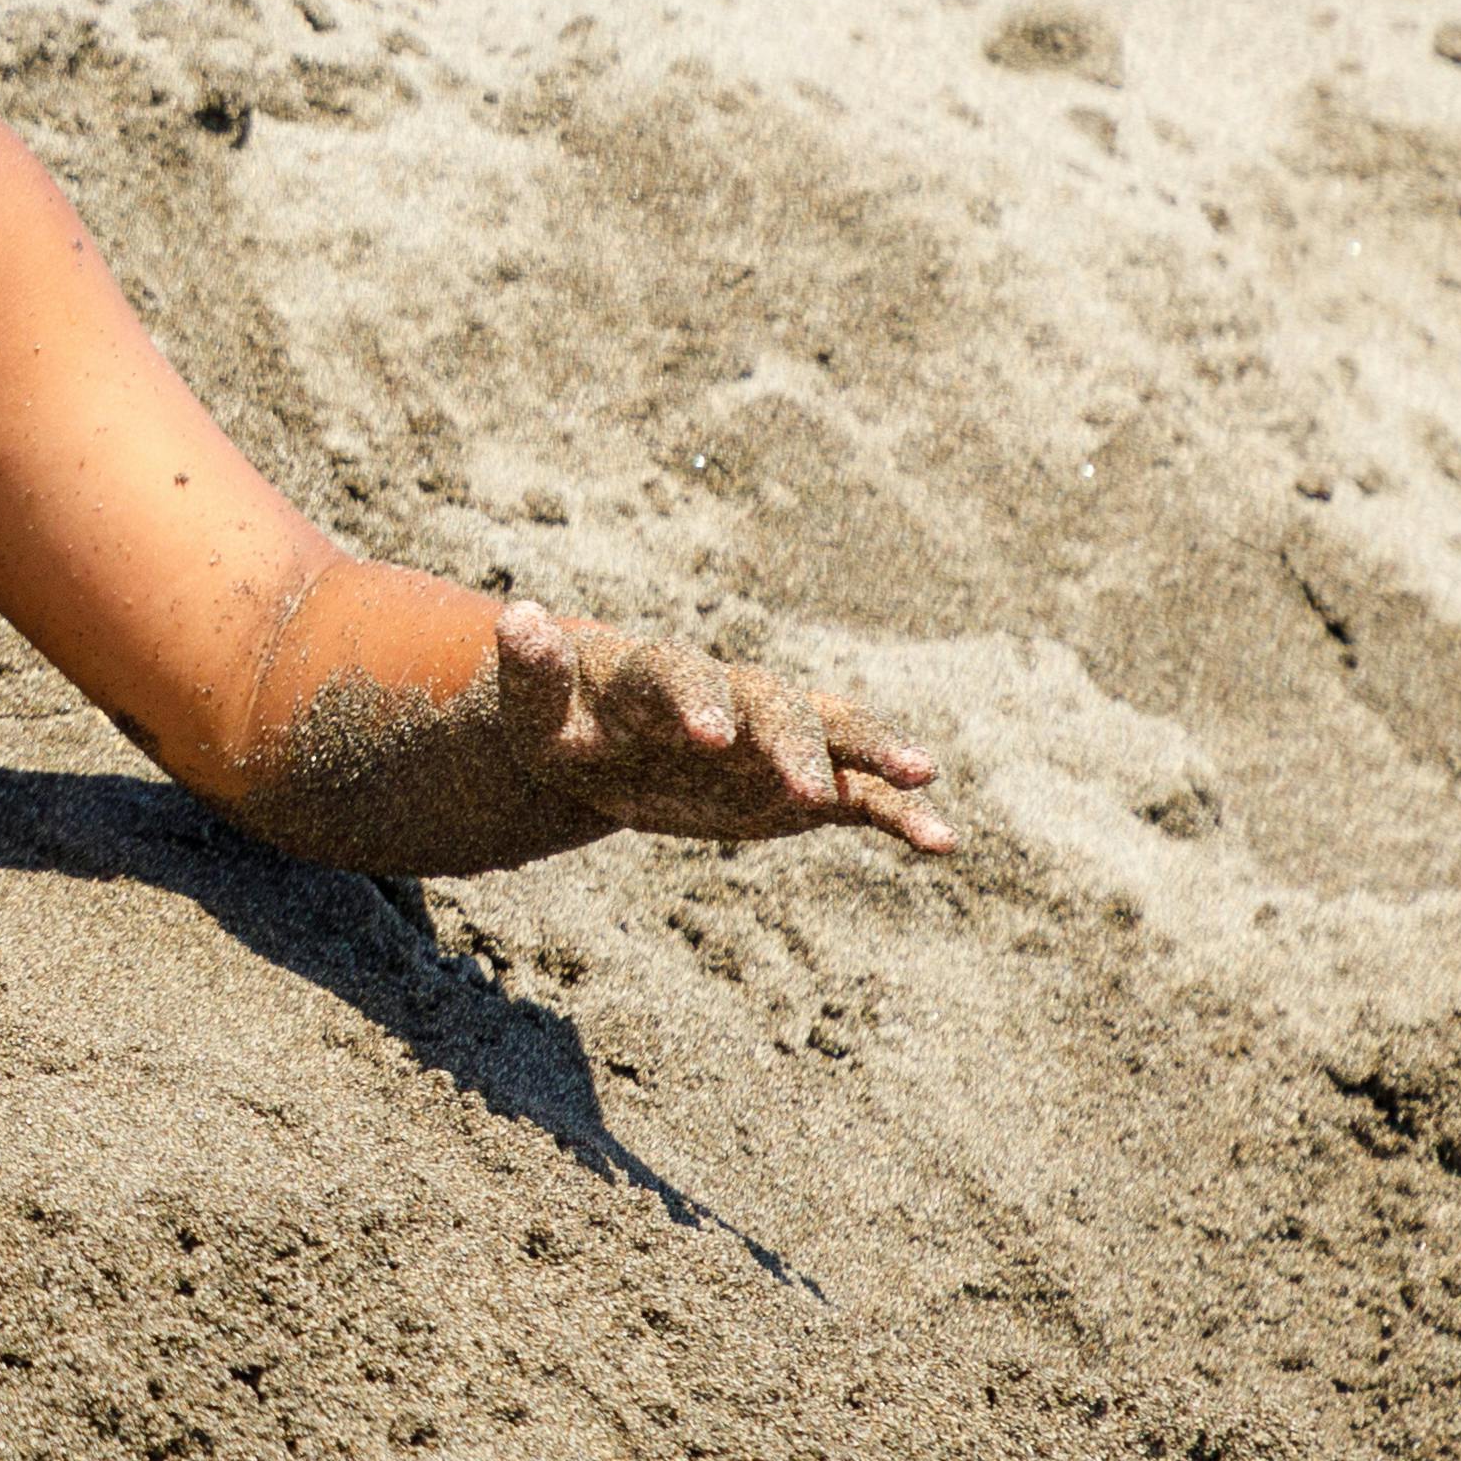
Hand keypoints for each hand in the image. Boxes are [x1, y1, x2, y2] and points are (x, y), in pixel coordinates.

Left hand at [493, 603, 956, 857]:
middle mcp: (732, 696)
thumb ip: (532, 668)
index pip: (682, 676)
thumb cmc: (561, 719)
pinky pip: (861, 798)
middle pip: (771, 707)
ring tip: (923, 776)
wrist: (602, 741)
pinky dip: (900, 816)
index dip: (695, 700)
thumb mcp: (533, 705)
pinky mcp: (802, 786)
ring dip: (875, 751)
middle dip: (788, 743)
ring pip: (834, 735)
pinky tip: (943, 844)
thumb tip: (517, 616)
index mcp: (660, 674)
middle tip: (801, 785)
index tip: (706, 735)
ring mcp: (774, 738)